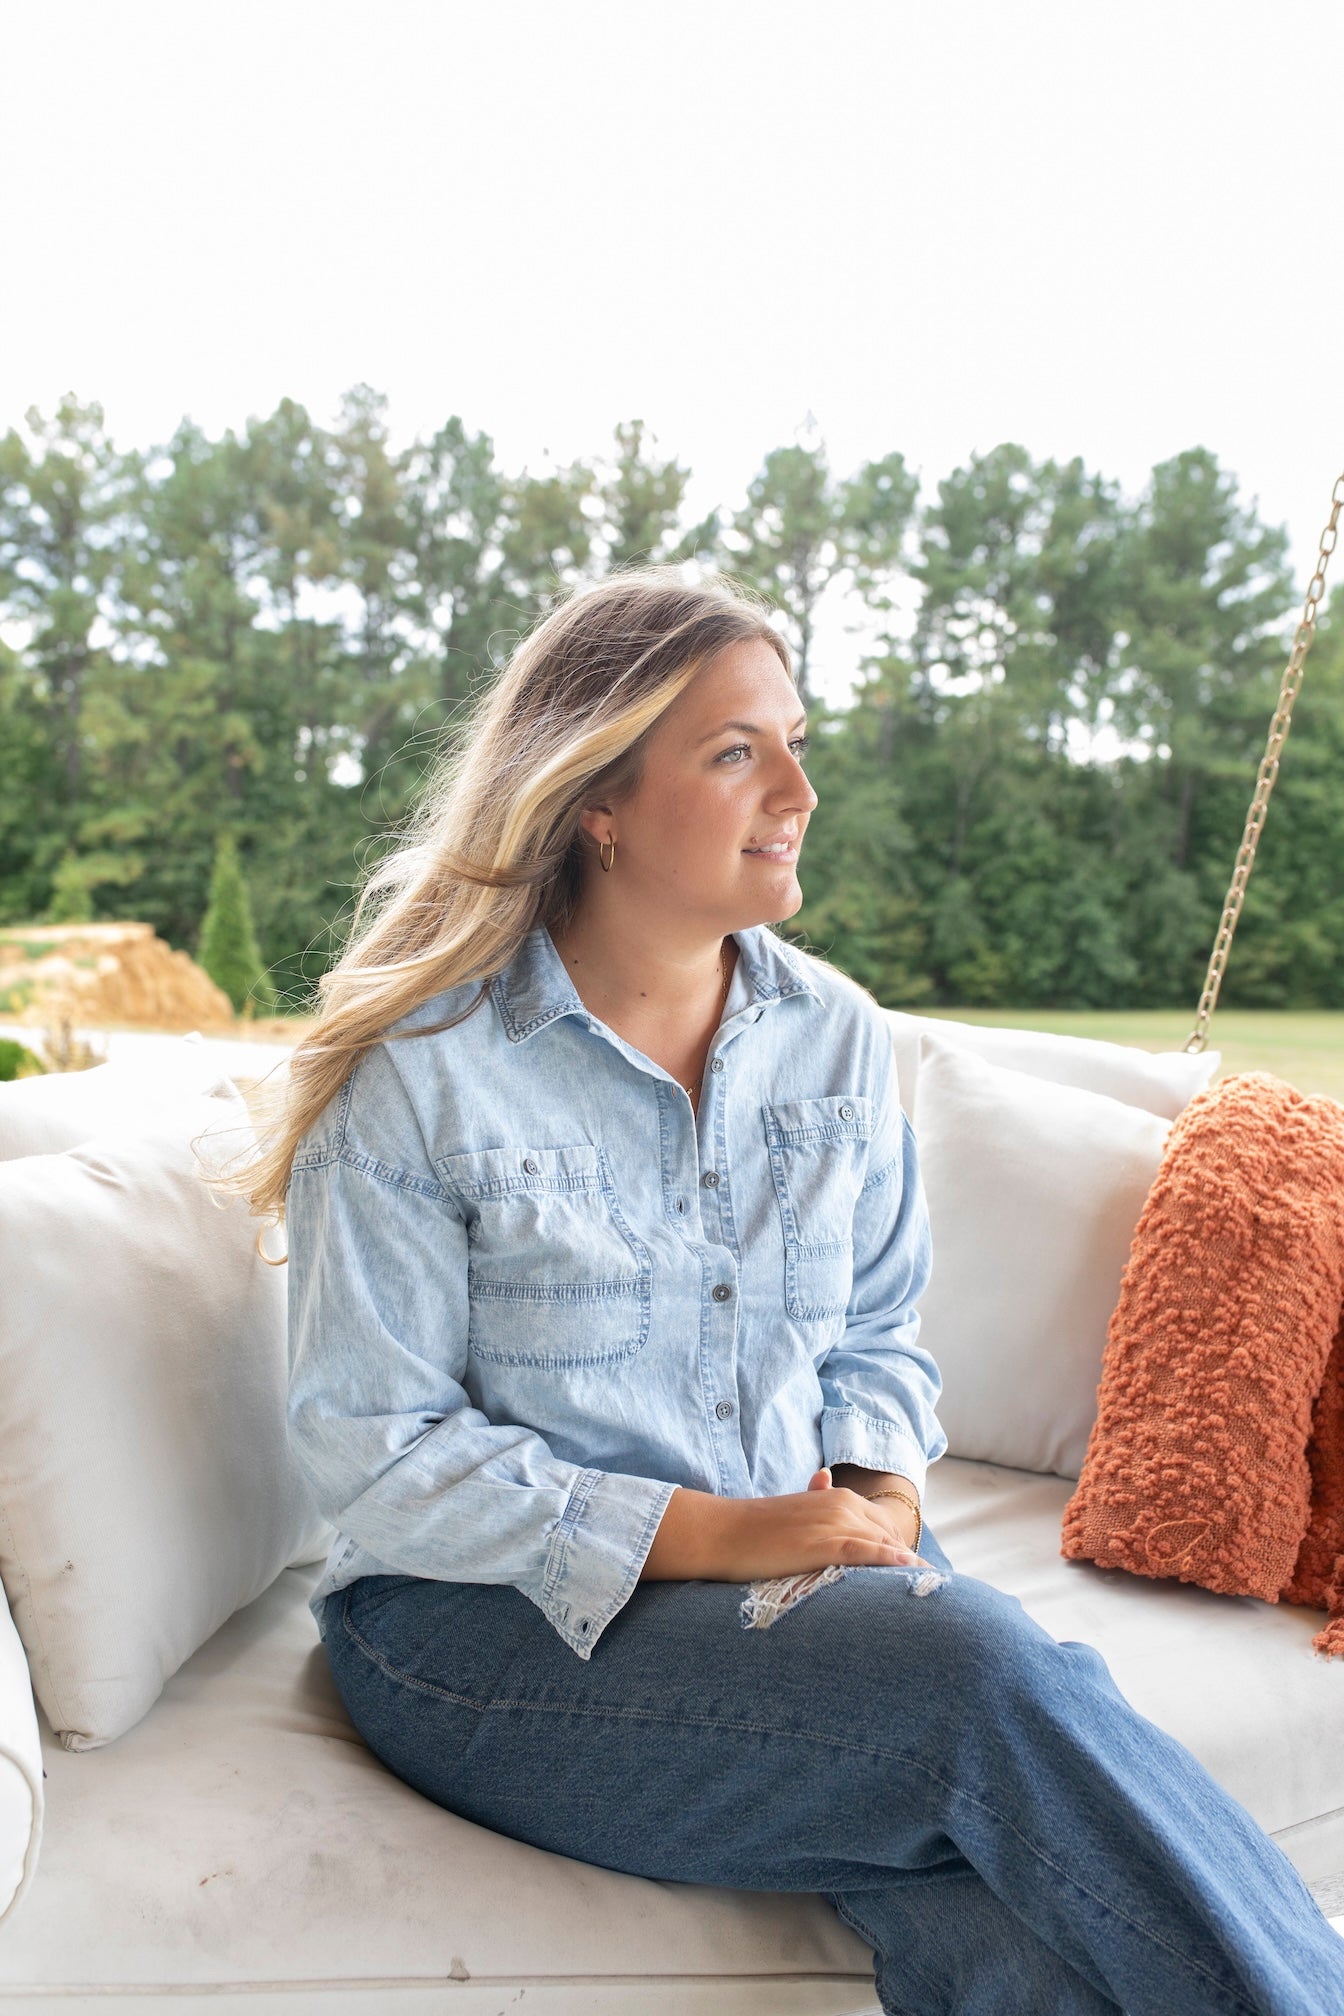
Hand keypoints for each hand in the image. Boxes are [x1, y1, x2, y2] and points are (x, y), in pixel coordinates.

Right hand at [640, 1473, 931, 1583]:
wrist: (723, 1532)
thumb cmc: (754, 1528)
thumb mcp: (792, 1510)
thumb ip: (816, 1500)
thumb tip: (825, 1478)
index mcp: (837, 1497)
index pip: (883, 1526)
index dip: (902, 1551)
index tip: (919, 1575)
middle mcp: (842, 1504)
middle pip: (890, 1536)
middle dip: (910, 1562)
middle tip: (934, 1590)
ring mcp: (834, 1522)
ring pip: (883, 1544)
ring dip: (907, 1567)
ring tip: (930, 1591)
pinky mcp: (824, 1543)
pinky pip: (866, 1552)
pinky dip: (889, 1561)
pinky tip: (907, 1572)